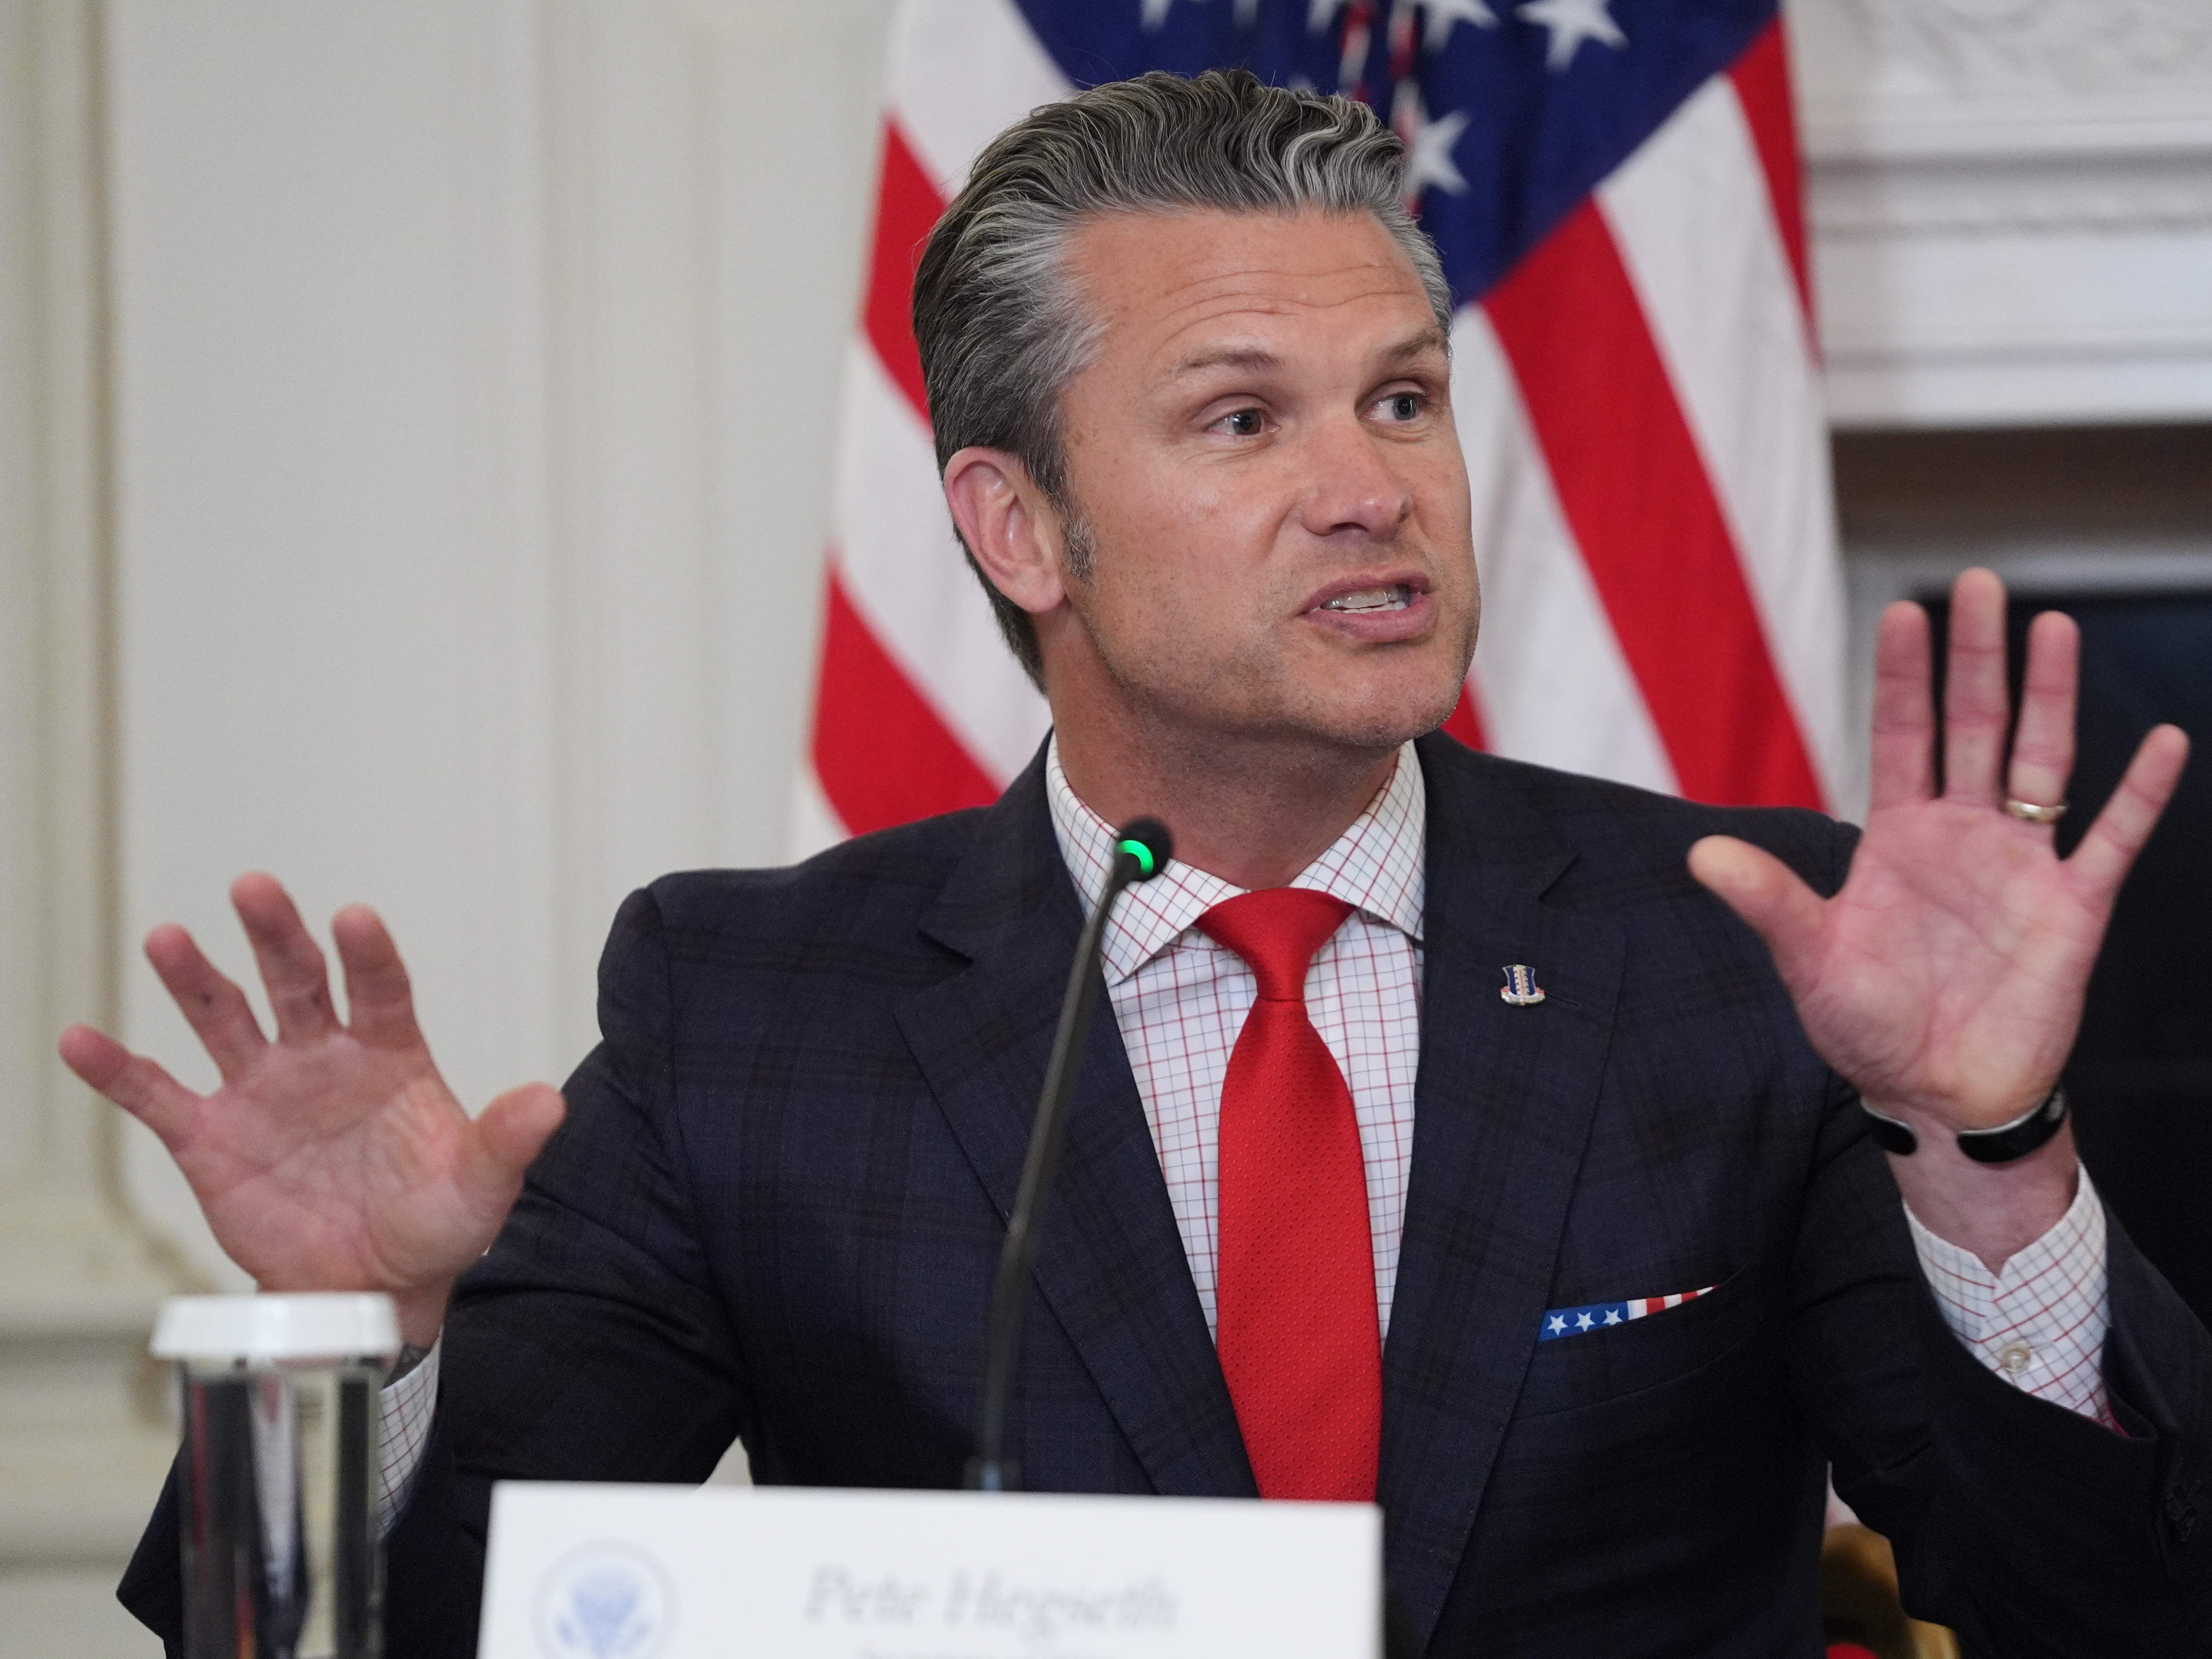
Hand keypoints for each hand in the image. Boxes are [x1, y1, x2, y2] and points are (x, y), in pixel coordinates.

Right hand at [58, 873, 564, 1345]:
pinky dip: (118, 1069)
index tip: (355, 919)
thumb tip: (549, 1102)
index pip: (381, 989)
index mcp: (391, 1057)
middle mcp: (322, 1059)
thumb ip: (508, 1140)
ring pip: (223, 1018)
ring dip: (194, 979)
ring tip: (167, 937)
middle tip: (254, 887)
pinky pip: (157, 1096)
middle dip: (276, 935)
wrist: (377, 1289)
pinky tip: (82, 1038)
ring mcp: (263, 1092)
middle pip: (296, 981)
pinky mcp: (212, 1138)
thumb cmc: (435, 1226)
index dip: (369, 955)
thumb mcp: (481, 1186)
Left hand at [1688, 568, 2187, 1136]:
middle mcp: (1963, 835)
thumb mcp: (1809, 960)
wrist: (1935, 1092)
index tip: (1906, 610)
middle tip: (1981, 582)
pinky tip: (2163, 742)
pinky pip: (2111, 841)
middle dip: (1977, 658)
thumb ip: (1767, 901)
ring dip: (2050, 697)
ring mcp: (2021, 865)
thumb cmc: (1869, 1028)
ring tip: (2052, 628)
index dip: (1905, 676)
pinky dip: (2138, 794)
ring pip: (2043, 762)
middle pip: (1974, 727)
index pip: (1902, 736)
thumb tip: (1700, 852)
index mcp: (1898, 838)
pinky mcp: (2072, 909)